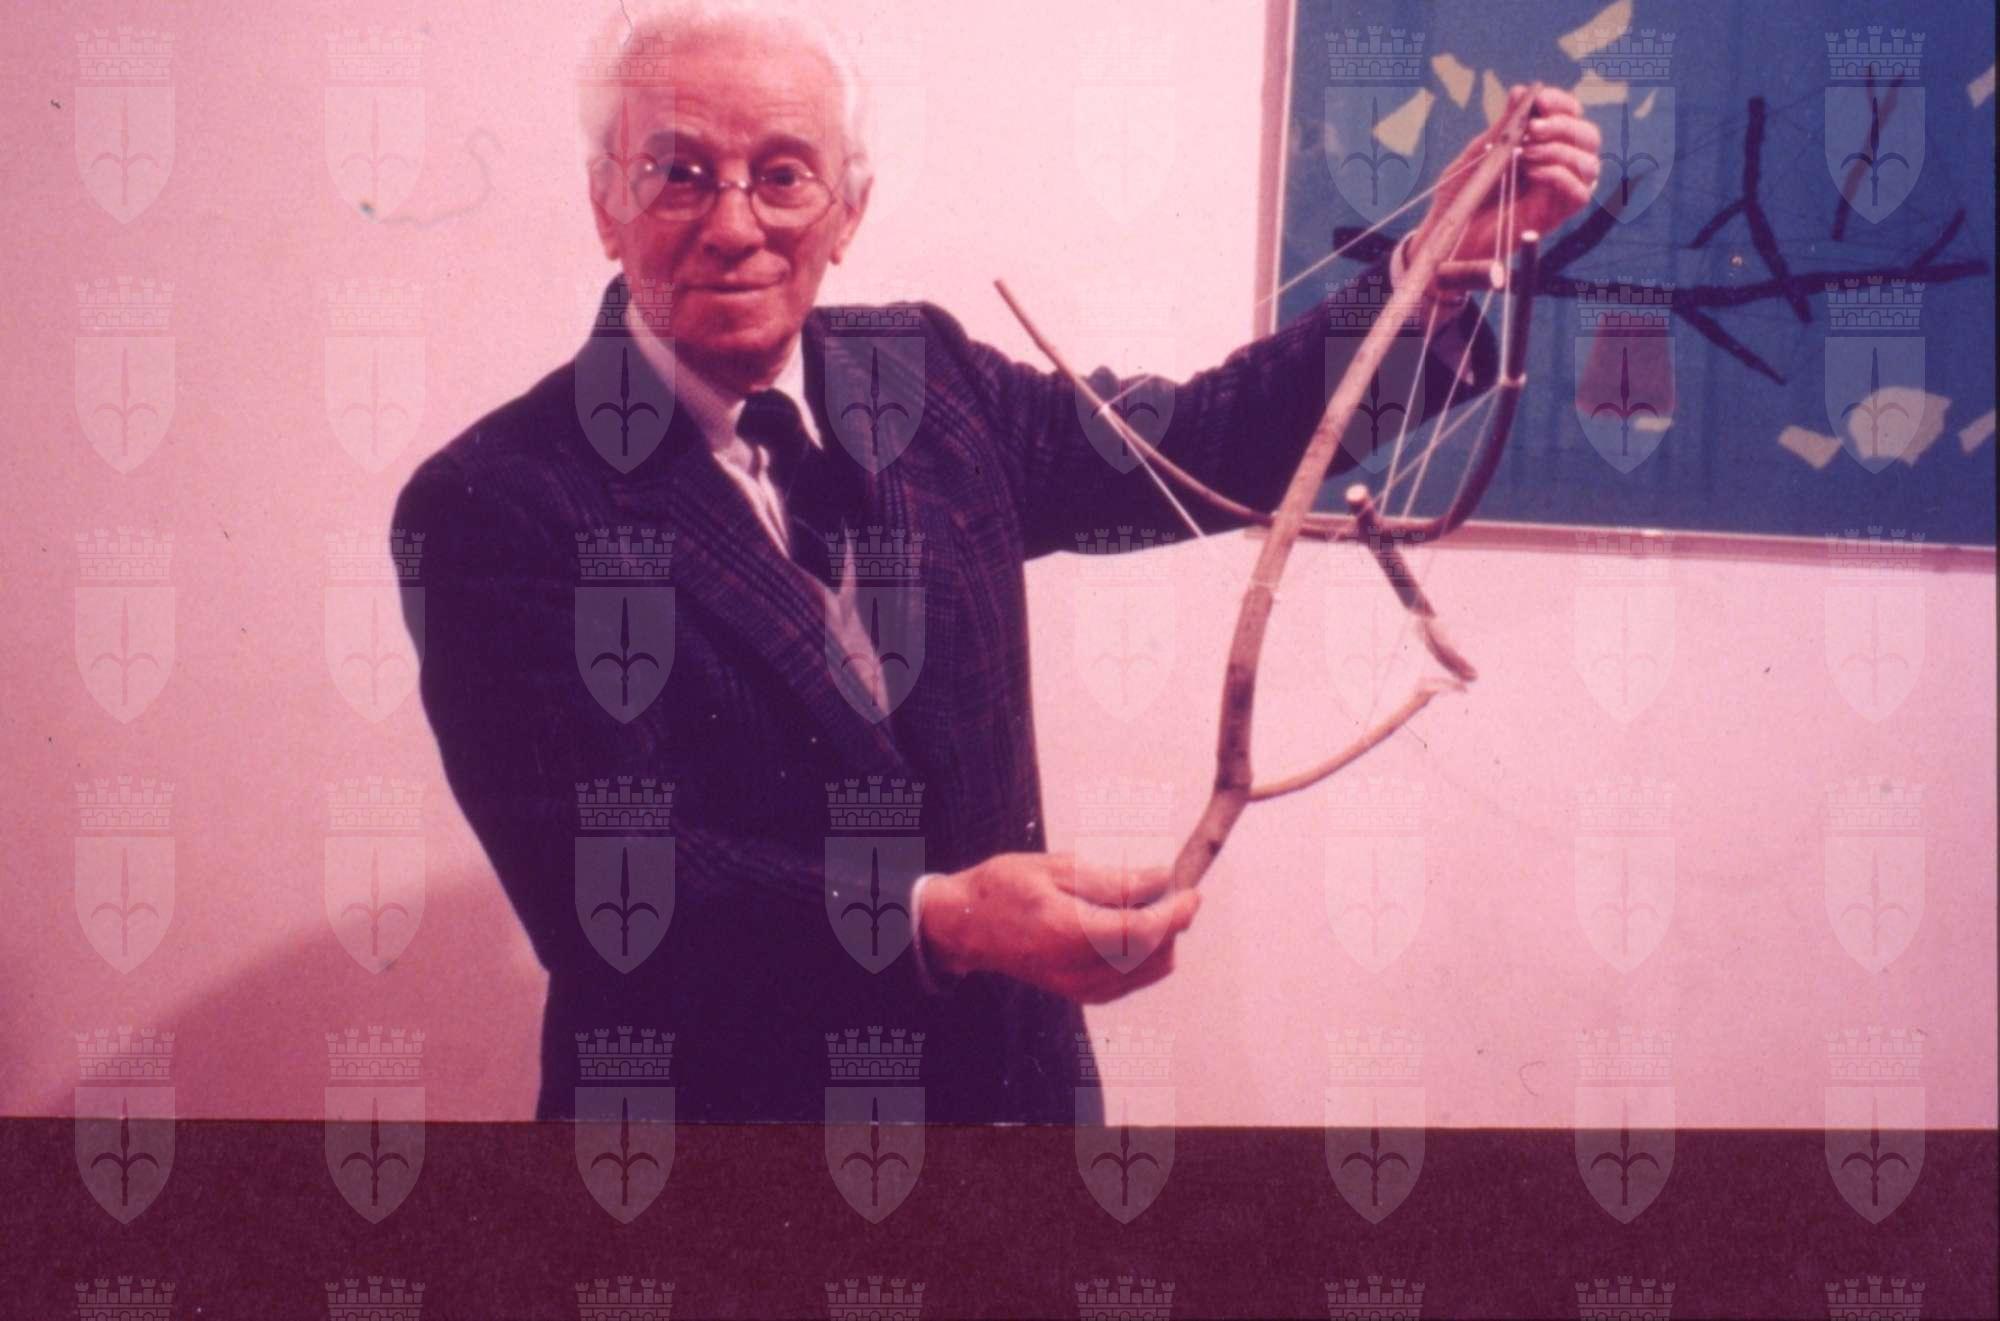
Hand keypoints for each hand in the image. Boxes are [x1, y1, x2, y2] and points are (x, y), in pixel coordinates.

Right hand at [921, 852, 1201, 1003]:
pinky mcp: (1084, 995)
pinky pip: (1135, 979)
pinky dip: (1146, 954)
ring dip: (1162, 938)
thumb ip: (1113, 880)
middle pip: (1154, 954)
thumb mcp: (1057, 868)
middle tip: (1169, 889)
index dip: (1176, 912)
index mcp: (1069, 934)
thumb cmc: (1005, 888)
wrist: (967, 927)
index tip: (1192, 891)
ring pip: (1151, 970)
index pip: (1142, 932)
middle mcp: (1078, 970)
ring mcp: (1082, 989)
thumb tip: (1161, 880)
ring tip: (1146, 904)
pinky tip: (1130, 926)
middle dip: (1173, 922)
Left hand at [1409, 84, 1600, 273]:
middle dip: (1564, 125)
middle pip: (1589, 136)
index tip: (1539, 100)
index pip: (1571, 116)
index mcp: (1544, 144)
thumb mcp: (1482, 150)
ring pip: (1589, 163)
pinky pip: (1579, 192)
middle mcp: (1559, 165)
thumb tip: (1523, 91)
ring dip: (1560, 150)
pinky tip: (1531, 173)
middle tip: (1533, 128)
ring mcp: (1560, 191)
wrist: (1450, 231)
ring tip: (1524, 153)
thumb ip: (1505, 125)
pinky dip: (1558, 175)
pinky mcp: (1557, 216)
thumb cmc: (1463, 192)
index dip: (1561, 103)